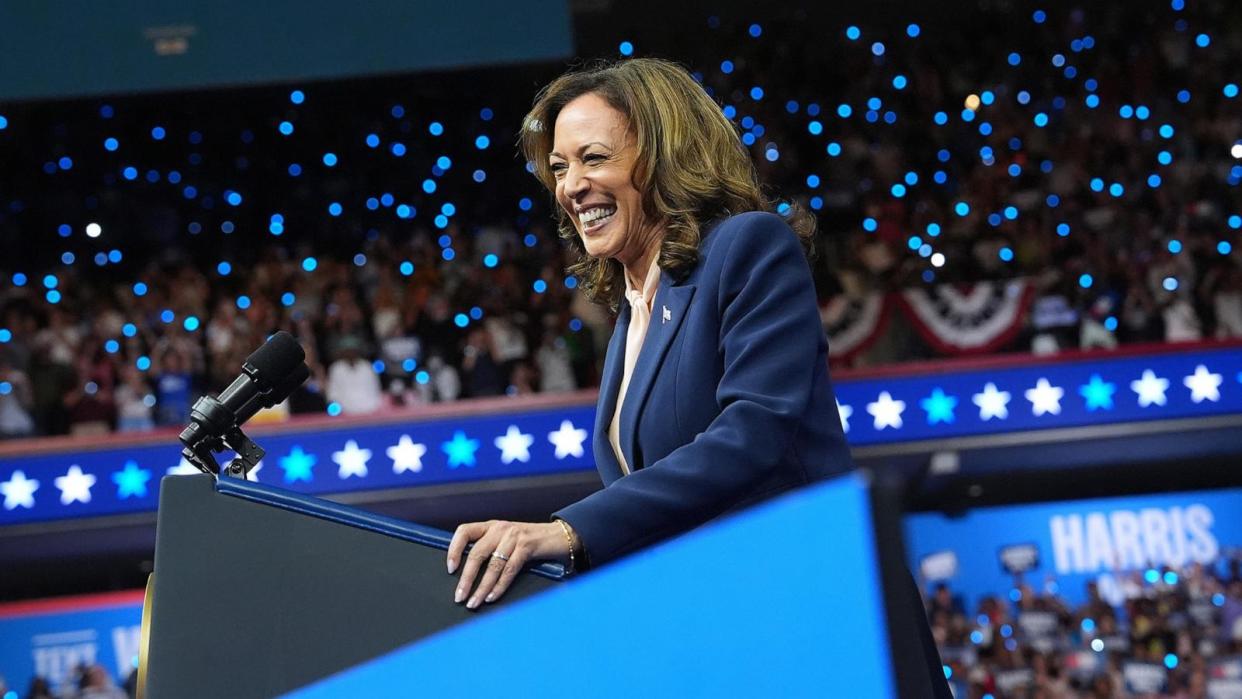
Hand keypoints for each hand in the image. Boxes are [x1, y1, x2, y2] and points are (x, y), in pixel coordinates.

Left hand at [447, 520, 567, 608]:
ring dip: (481, 587)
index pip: (464, 531)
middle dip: (466, 579)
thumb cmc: (529, 541)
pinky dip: (499, 586)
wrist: (559, 535)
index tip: (450, 569)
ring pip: (492, 565)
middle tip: (459, 597)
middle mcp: (500, 528)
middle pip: (476, 554)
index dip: (454, 549)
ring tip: (474, 602)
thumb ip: (490, 549)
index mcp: (491, 526)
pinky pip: (509, 570)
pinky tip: (492, 597)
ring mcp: (514, 537)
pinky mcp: (527, 547)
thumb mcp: (506, 539)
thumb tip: (468, 575)